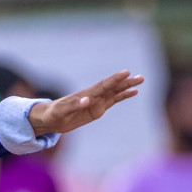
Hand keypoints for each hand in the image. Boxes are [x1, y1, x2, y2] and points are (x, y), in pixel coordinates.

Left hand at [29, 72, 143, 136]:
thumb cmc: (53, 113)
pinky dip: (123, 96)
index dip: (114, 79)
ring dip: (127, 87)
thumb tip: (87, 100)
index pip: (103, 85)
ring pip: (115, 92)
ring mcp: (97, 102)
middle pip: (112, 87)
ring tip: (140, 81)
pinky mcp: (98, 109)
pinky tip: (133, 92)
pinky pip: (113, 101)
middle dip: (126, 82)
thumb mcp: (61, 111)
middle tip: (141, 77)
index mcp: (85, 94)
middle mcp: (93, 96)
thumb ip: (73, 106)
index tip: (126, 73)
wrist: (50, 119)